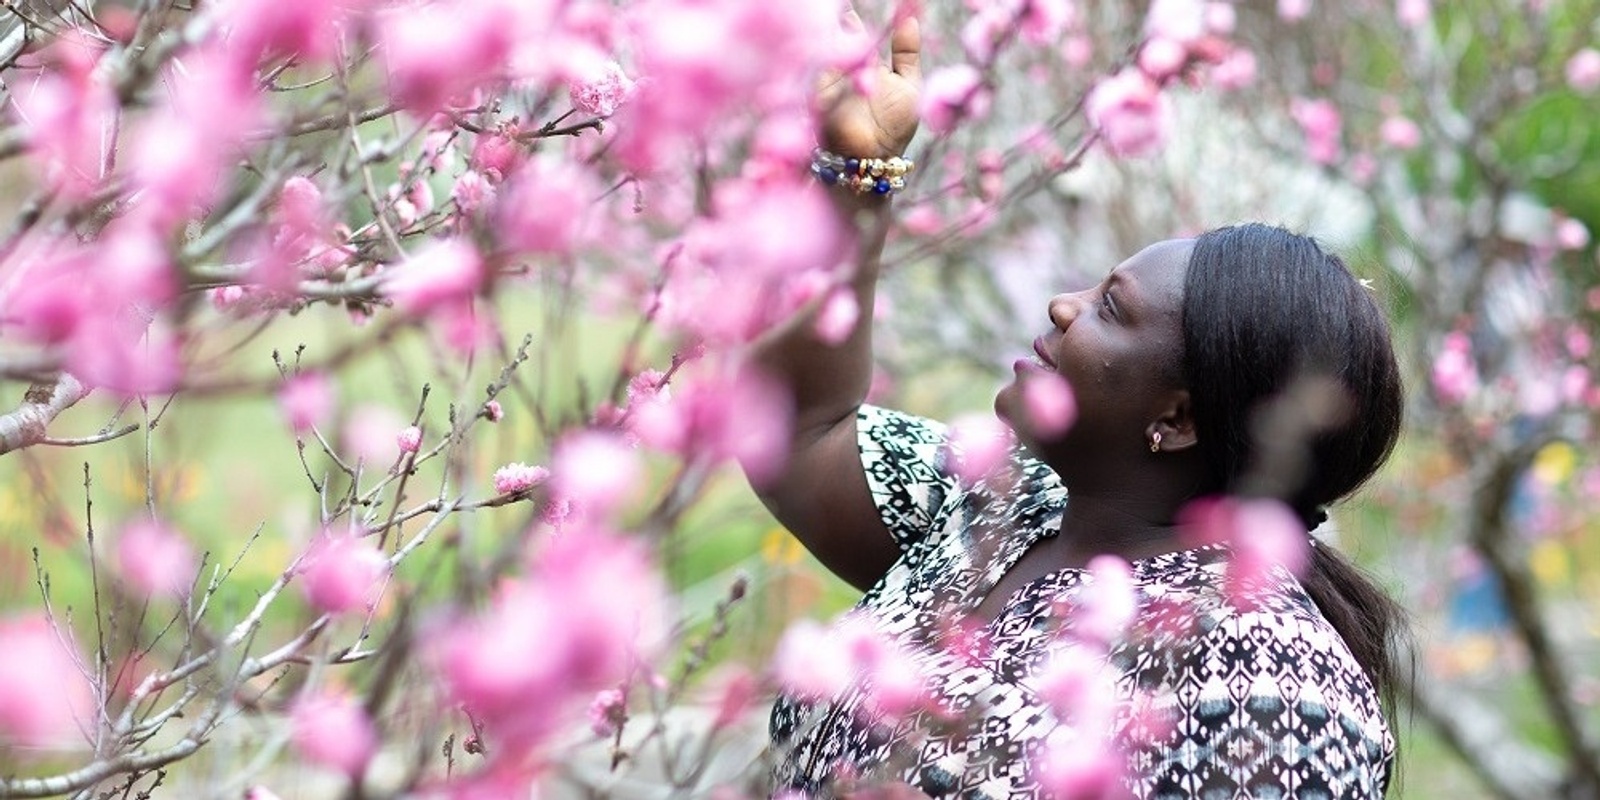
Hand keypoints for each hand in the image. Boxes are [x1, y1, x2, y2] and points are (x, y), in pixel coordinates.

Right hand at [817, 10, 920, 159]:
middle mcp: (845, 68)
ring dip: (827, 27)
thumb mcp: (909, 84)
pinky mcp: (816, 88)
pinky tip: (828, 30)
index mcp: (867, 64)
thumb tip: (910, 16)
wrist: (873, 158)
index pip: (857, 31)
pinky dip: (821, 45)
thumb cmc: (894, 127)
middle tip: (840, 3)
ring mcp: (829, 78)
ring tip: (836, 9)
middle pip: (834, 32)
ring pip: (823, 43)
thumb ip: (906, 52)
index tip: (855, 1)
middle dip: (836, 15)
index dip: (853, 15)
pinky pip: (816, 60)